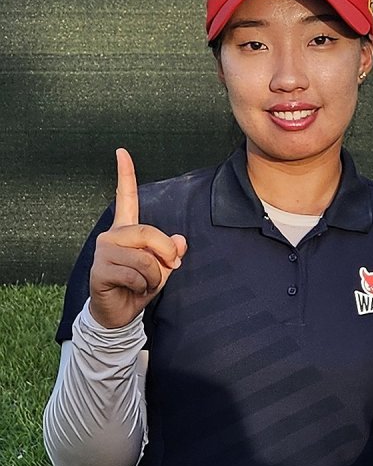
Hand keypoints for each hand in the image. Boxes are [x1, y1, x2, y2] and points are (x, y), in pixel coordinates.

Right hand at [88, 149, 187, 328]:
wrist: (120, 313)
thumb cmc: (141, 285)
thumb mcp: (164, 268)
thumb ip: (172, 252)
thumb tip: (180, 241)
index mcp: (128, 229)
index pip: (127, 197)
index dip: (125, 174)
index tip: (122, 151)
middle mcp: (112, 235)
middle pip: (148, 232)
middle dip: (167, 253)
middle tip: (171, 267)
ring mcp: (103, 251)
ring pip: (144, 258)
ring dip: (155, 276)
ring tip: (146, 283)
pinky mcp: (99, 270)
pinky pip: (135, 274)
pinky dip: (144, 286)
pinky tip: (134, 289)